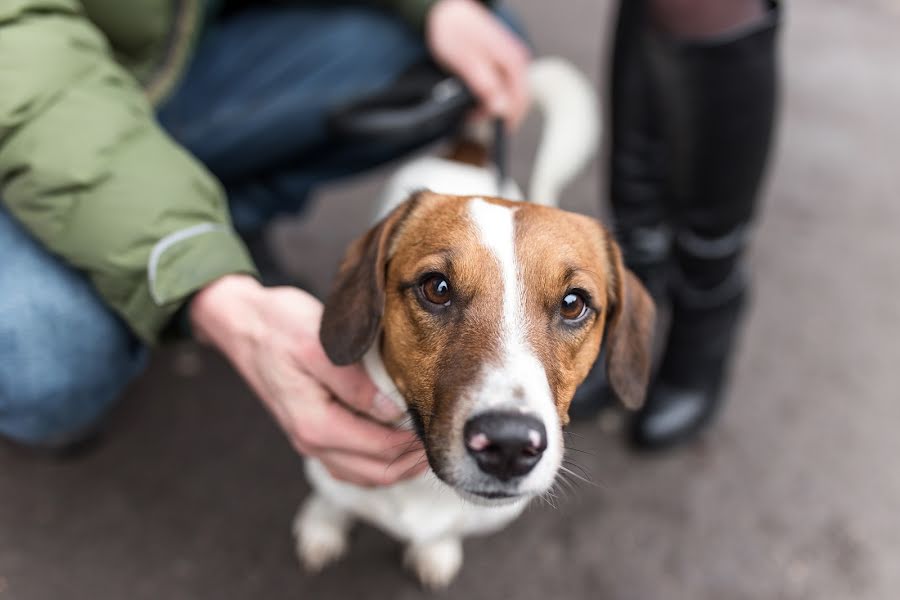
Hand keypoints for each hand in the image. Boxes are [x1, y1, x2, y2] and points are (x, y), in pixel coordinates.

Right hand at [190, 275, 426, 486]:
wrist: (240, 323)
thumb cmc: (278, 327)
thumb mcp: (320, 347)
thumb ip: (355, 385)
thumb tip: (392, 412)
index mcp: (315, 424)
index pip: (379, 450)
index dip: (414, 445)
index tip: (441, 428)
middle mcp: (311, 441)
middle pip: (375, 472)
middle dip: (412, 462)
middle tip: (443, 441)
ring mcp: (309, 440)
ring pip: (363, 474)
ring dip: (397, 466)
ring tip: (426, 447)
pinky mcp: (311, 430)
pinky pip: (350, 463)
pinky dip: (377, 462)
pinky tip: (396, 445)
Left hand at [426, 0, 530, 128]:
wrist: (446, 11)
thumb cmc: (454, 31)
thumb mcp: (467, 62)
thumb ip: (486, 86)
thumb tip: (501, 110)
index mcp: (512, 61)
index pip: (521, 100)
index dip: (510, 120)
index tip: (497, 133)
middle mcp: (516, 60)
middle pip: (518, 99)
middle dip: (500, 114)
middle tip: (477, 121)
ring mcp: (509, 61)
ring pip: (509, 94)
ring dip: (493, 106)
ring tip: (471, 111)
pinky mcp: (500, 63)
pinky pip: (501, 86)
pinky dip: (490, 96)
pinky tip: (474, 98)